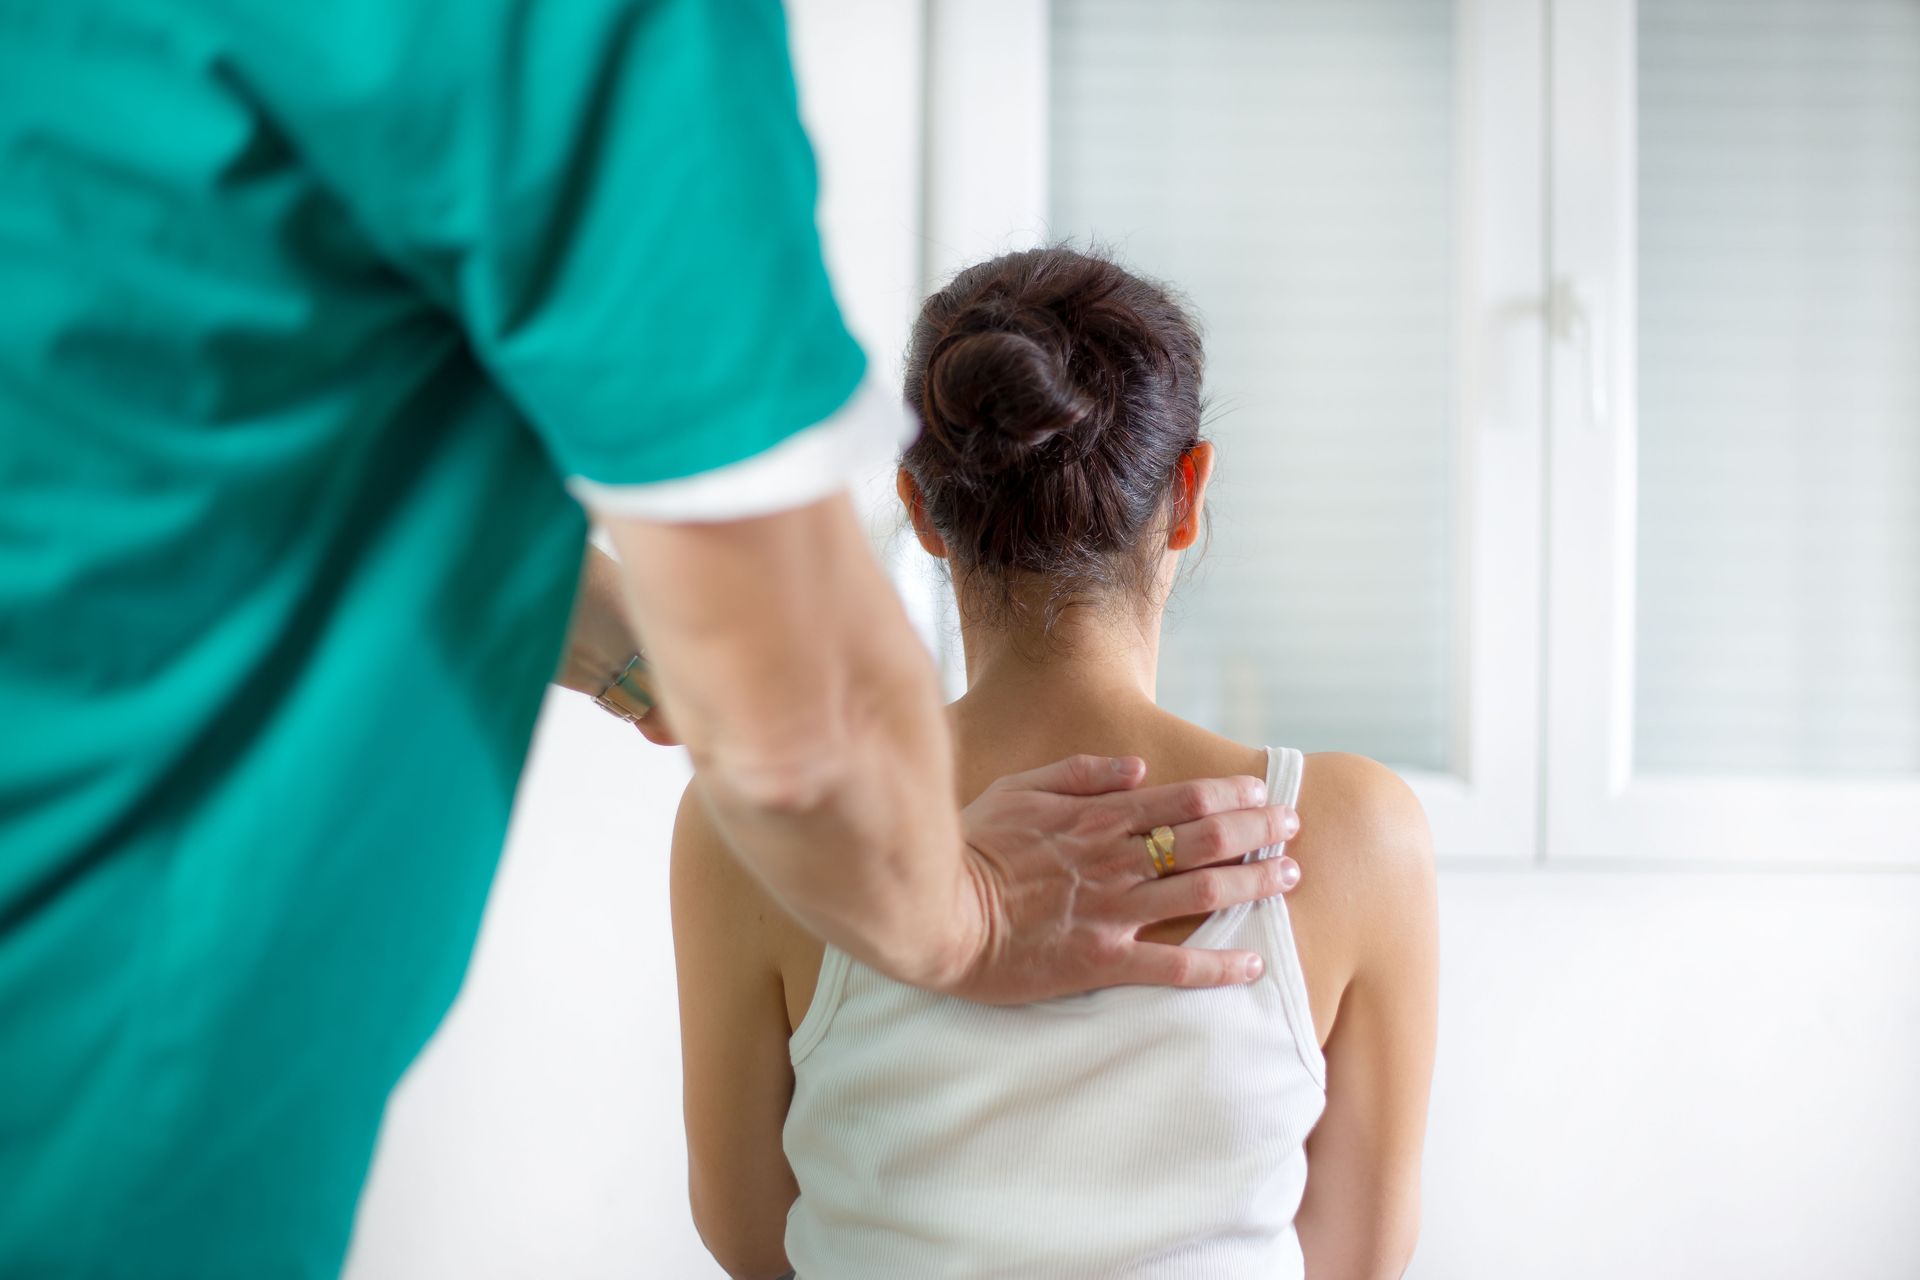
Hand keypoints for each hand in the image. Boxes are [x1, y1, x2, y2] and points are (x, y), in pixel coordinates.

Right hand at [937, 753, 1302, 1004]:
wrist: (936, 914)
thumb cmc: (969, 847)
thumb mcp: (1017, 789)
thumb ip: (1079, 772)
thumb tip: (1137, 769)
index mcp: (1096, 817)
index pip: (1183, 799)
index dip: (1232, 794)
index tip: (1263, 791)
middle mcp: (1115, 860)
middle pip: (1207, 839)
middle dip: (1258, 829)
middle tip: (1293, 828)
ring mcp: (1113, 911)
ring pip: (1203, 892)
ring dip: (1254, 881)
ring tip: (1290, 877)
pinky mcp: (1104, 962)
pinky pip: (1174, 966)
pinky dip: (1219, 966)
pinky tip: (1253, 964)